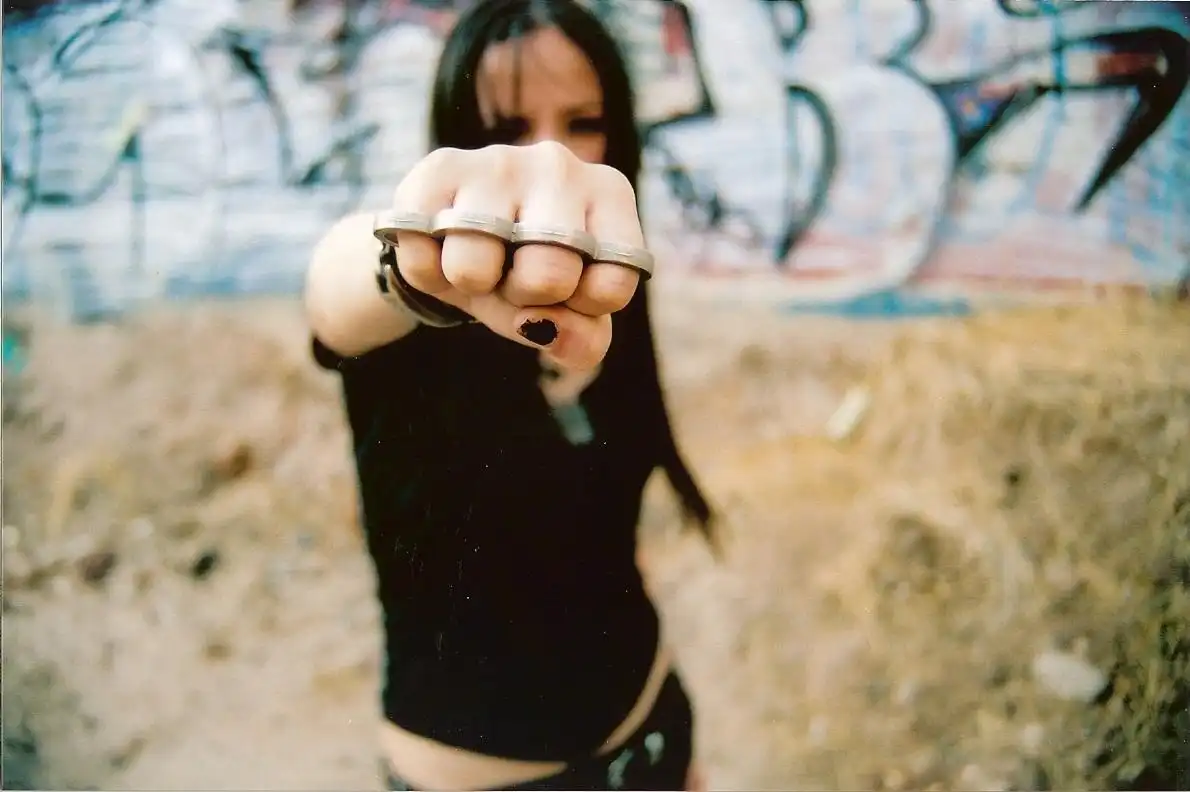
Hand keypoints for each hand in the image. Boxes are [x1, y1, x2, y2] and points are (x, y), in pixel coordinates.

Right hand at [387, 141, 646, 369]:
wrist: (457, 231)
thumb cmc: (529, 270)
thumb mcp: (569, 311)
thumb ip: (583, 339)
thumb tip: (542, 327)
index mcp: (609, 196)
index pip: (610, 286)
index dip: (581, 309)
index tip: (568, 291)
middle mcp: (560, 167)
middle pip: (549, 275)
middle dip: (524, 297)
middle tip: (515, 277)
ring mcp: (498, 162)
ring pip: (474, 269)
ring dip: (471, 286)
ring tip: (479, 260)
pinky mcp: (439, 168)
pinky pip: (423, 260)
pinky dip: (427, 275)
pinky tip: (442, 247)